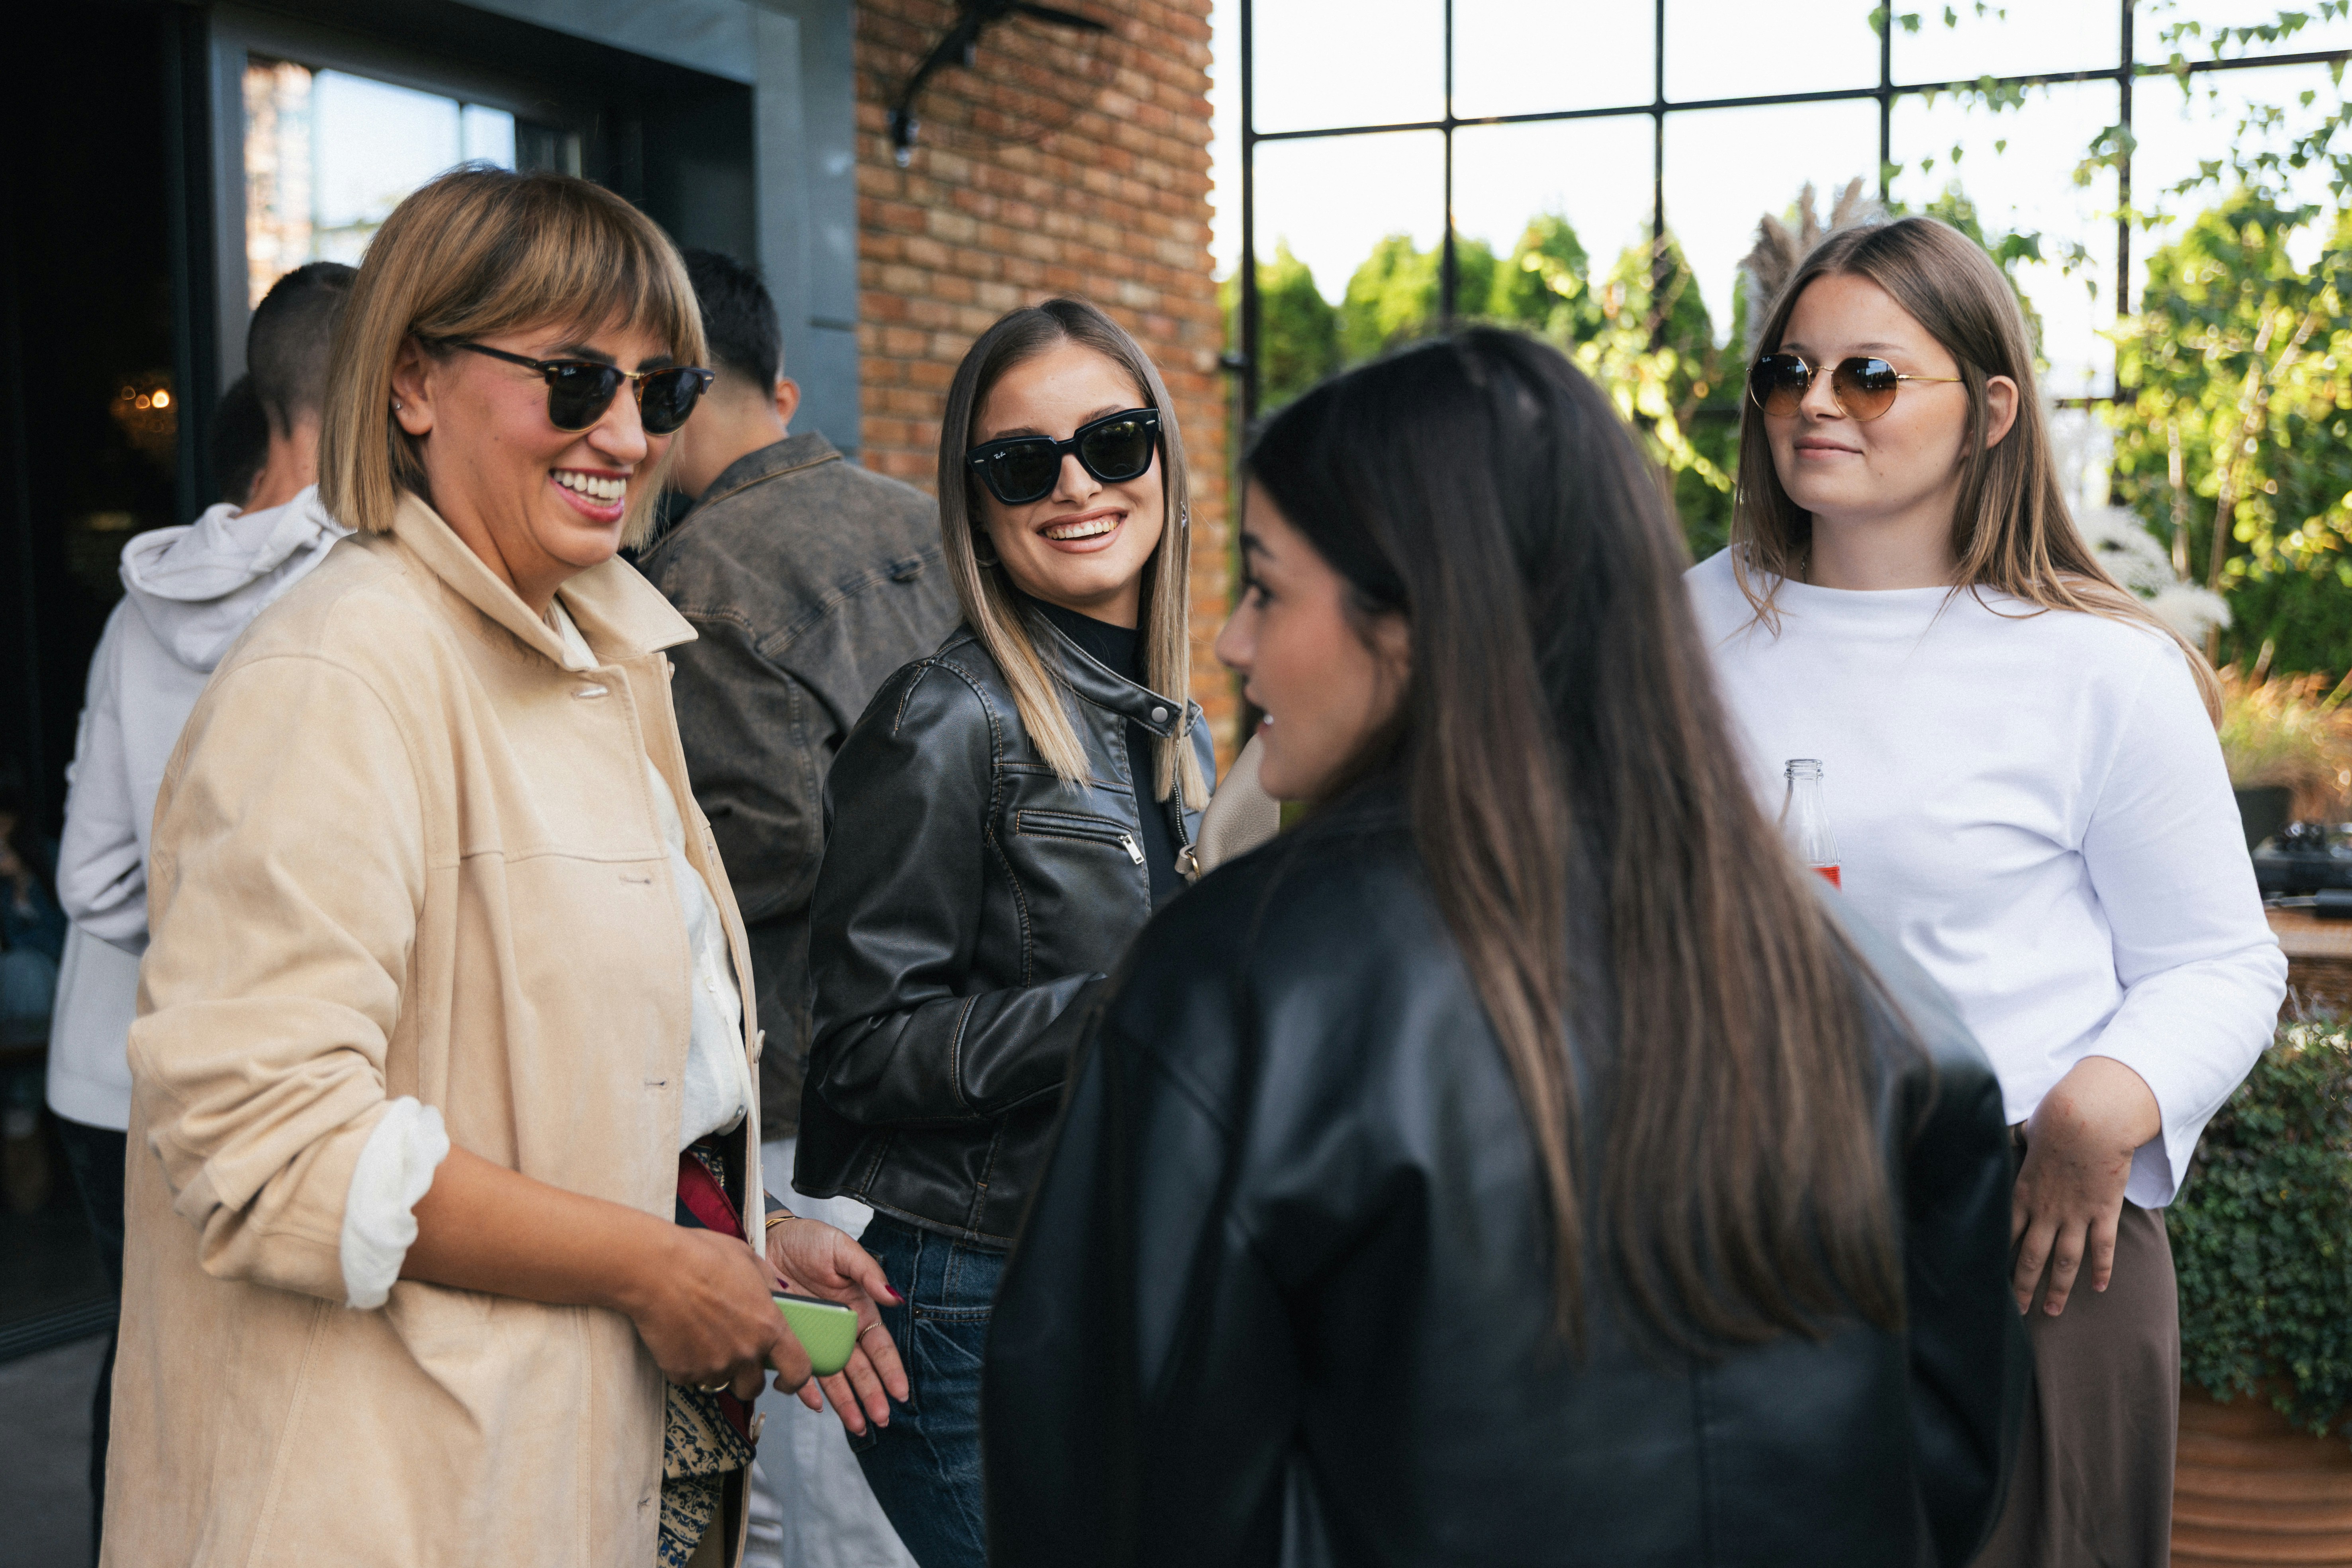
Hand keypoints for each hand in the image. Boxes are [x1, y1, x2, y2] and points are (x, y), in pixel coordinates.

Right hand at [621, 1225, 809, 1400]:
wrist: (656, 1269)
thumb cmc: (702, 1257)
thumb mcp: (748, 1260)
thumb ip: (768, 1285)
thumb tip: (777, 1296)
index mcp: (768, 1327)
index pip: (798, 1370)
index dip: (795, 1381)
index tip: (785, 1381)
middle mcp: (746, 1352)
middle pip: (754, 1387)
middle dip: (746, 1377)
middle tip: (733, 1356)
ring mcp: (713, 1366)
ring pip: (721, 1382)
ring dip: (716, 1368)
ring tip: (701, 1337)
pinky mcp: (683, 1372)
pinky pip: (690, 1376)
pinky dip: (686, 1363)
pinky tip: (679, 1335)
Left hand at [766, 1216, 908, 1435]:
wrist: (765, 1237)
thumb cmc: (808, 1240)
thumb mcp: (843, 1250)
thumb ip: (868, 1272)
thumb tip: (894, 1297)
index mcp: (857, 1309)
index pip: (879, 1346)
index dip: (890, 1369)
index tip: (900, 1392)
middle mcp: (838, 1329)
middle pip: (859, 1369)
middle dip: (872, 1395)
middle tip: (881, 1418)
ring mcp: (814, 1338)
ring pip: (834, 1377)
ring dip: (846, 1402)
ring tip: (858, 1425)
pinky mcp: (788, 1341)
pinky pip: (798, 1370)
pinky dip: (807, 1390)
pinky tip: (818, 1405)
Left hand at [2010, 1056, 2160, 1316]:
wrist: (2091, 1119)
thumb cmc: (2057, 1120)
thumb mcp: (2028, 1134)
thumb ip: (2018, 1142)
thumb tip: (2011, 1133)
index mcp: (2022, 1193)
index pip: (2005, 1235)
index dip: (1998, 1259)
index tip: (1990, 1279)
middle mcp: (2046, 1211)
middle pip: (2030, 1257)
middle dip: (2022, 1286)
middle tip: (2017, 1310)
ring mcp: (2076, 1215)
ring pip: (2064, 1261)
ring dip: (2058, 1288)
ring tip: (2051, 1311)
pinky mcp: (2104, 1212)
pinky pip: (2103, 1247)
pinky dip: (2102, 1269)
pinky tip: (2098, 1287)